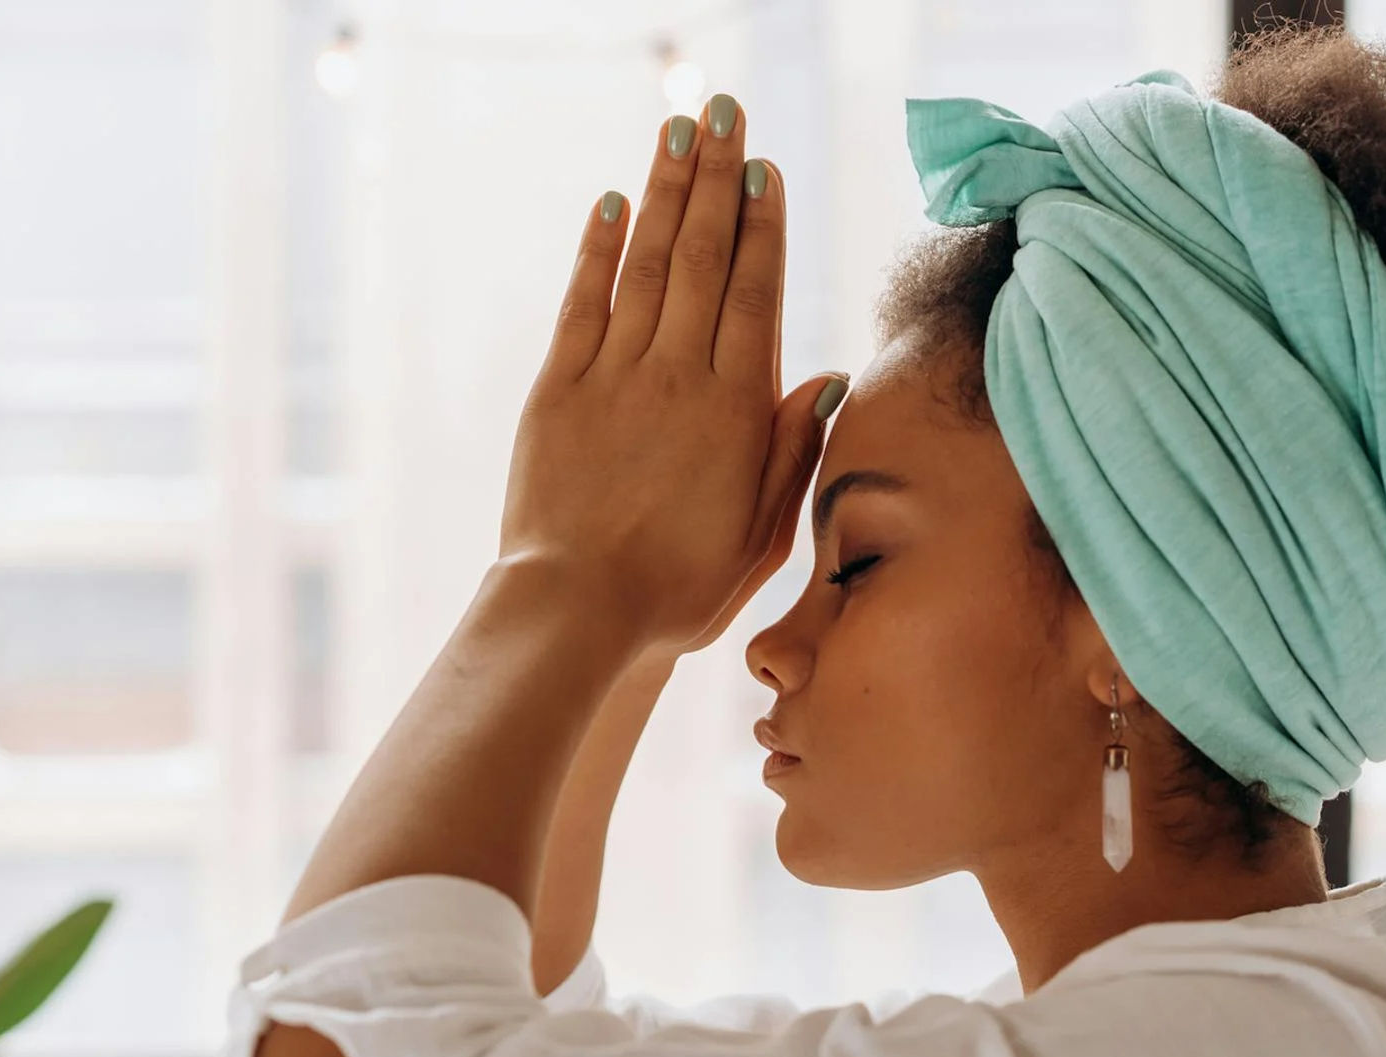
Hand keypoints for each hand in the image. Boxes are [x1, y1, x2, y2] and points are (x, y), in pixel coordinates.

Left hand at [499, 96, 845, 657]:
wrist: (578, 614)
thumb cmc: (678, 589)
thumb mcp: (761, 534)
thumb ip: (792, 451)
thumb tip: (826, 378)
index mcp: (736, 408)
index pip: (755, 292)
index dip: (762, 223)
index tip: (764, 166)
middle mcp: (677, 375)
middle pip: (704, 257)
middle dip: (716, 179)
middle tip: (722, 113)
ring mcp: (615, 376)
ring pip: (648, 264)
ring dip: (666, 192)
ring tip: (677, 130)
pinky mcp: (559, 390)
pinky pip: (583, 303)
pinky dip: (599, 249)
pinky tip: (613, 205)